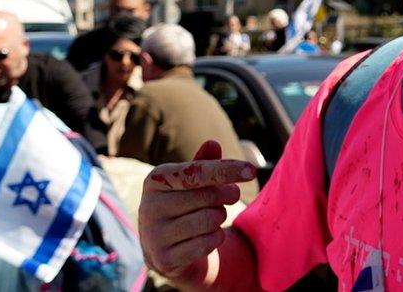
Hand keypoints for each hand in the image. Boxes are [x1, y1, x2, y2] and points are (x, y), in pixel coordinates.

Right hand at [139, 140, 255, 277]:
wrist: (165, 248)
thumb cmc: (184, 204)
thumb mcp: (190, 181)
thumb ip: (203, 163)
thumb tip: (212, 143)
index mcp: (155, 180)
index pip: (197, 172)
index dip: (227, 169)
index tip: (252, 170)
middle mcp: (150, 206)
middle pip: (208, 196)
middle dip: (227, 195)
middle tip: (230, 196)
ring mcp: (155, 235)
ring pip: (210, 220)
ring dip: (220, 217)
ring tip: (212, 216)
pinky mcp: (165, 259)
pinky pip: (207, 243)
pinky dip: (215, 238)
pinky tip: (206, 236)